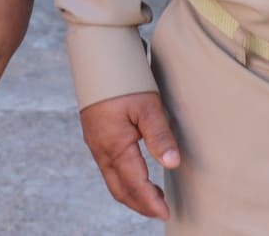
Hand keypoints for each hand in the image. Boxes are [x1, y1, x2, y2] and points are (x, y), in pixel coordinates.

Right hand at [79, 91, 181, 219]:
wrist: (97, 56)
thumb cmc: (124, 80)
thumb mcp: (147, 106)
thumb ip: (159, 136)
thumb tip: (173, 164)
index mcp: (114, 146)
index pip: (134, 185)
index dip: (150, 202)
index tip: (166, 213)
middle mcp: (101, 149)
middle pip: (119, 189)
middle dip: (140, 205)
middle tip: (160, 211)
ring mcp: (95, 143)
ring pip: (112, 180)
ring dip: (131, 193)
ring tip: (153, 197)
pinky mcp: (95, 136)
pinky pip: (107, 167)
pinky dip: (123, 179)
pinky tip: (136, 174)